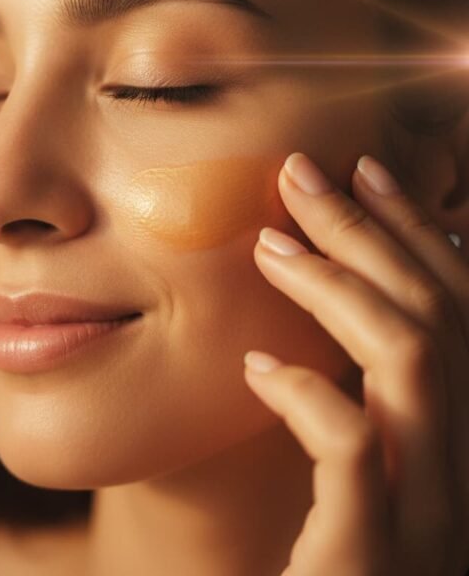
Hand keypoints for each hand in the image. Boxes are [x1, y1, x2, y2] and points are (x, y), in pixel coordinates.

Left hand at [245, 151, 468, 575]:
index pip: (458, 308)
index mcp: (462, 439)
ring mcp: (432, 515)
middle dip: (369, 228)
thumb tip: (328, 304)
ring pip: (411, 358)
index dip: (415, 229)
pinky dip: (306, 390)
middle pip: (438, 314)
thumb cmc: (335, 557)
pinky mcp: (373, 555)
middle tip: (299, 174)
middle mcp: (466, 470)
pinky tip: (257, 368)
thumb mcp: (362, 467)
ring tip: (267, 247)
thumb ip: (365, 395)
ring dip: (336, 285)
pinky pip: (353, 444)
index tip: (364, 168)